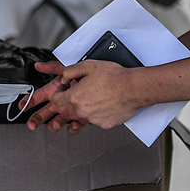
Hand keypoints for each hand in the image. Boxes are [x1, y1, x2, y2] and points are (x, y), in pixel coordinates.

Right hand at [19, 61, 87, 133]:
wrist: (106, 85)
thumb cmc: (86, 75)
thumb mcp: (68, 69)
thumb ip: (53, 67)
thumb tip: (39, 65)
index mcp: (54, 92)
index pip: (37, 97)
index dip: (28, 101)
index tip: (22, 107)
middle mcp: (60, 103)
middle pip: (43, 113)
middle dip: (36, 119)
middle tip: (32, 124)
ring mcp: (69, 112)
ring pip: (56, 122)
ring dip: (53, 125)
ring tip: (55, 124)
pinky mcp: (80, 119)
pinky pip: (74, 127)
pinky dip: (72, 128)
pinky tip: (73, 125)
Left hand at [21, 60, 139, 132]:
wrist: (133, 88)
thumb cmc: (113, 77)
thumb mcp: (87, 66)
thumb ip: (69, 72)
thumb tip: (63, 78)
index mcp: (75, 96)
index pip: (56, 99)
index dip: (59, 92)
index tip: (65, 89)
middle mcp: (82, 110)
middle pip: (73, 106)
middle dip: (79, 97)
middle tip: (90, 88)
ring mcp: (93, 119)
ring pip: (86, 112)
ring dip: (91, 105)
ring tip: (102, 94)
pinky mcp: (104, 124)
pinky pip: (99, 118)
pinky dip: (102, 112)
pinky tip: (109, 102)